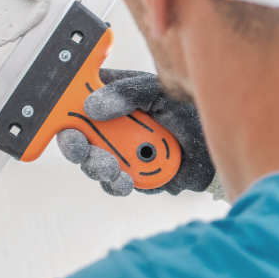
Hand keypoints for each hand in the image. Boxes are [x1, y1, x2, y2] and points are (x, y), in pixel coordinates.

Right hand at [56, 69, 215, 196]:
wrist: (216, 149)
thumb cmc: (189, 111)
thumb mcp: (158, 93)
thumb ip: (128, 94)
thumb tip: (92, 107)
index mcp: (111, 97)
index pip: (75, 101)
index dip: (62, 111)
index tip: (65, 122)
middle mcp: (109, 125)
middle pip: (76, 136)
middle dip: (76, 147)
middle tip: (82, 151)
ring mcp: (117, 151)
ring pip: (91, 163)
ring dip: (97, 167)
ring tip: (113, 169)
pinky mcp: (129, 175)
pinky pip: (112, 183)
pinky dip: (116, 184)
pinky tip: (126, 181)